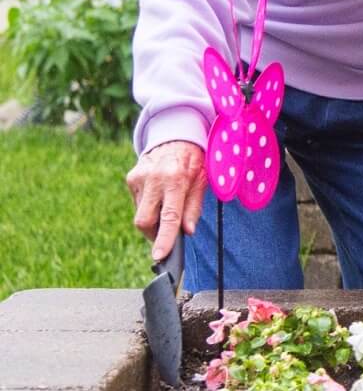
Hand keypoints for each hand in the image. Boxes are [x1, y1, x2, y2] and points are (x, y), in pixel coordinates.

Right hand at [125, 140, 206, 261]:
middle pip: (144, 221)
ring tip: (167, 204)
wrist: (177, 135)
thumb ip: (194, 207)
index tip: (159, 255)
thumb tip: (188, 231)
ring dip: (153, 219)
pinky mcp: (131, 178)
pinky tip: (160, 194)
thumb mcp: (203, 180)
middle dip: (154, 234)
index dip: (164, 238)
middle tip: (167, 233)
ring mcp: (138, 177)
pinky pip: (138, 203)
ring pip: (140, 214)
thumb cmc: (195, 159)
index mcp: (175, 178)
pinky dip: (149, 206)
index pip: (169, 216)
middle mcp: (153, 178)